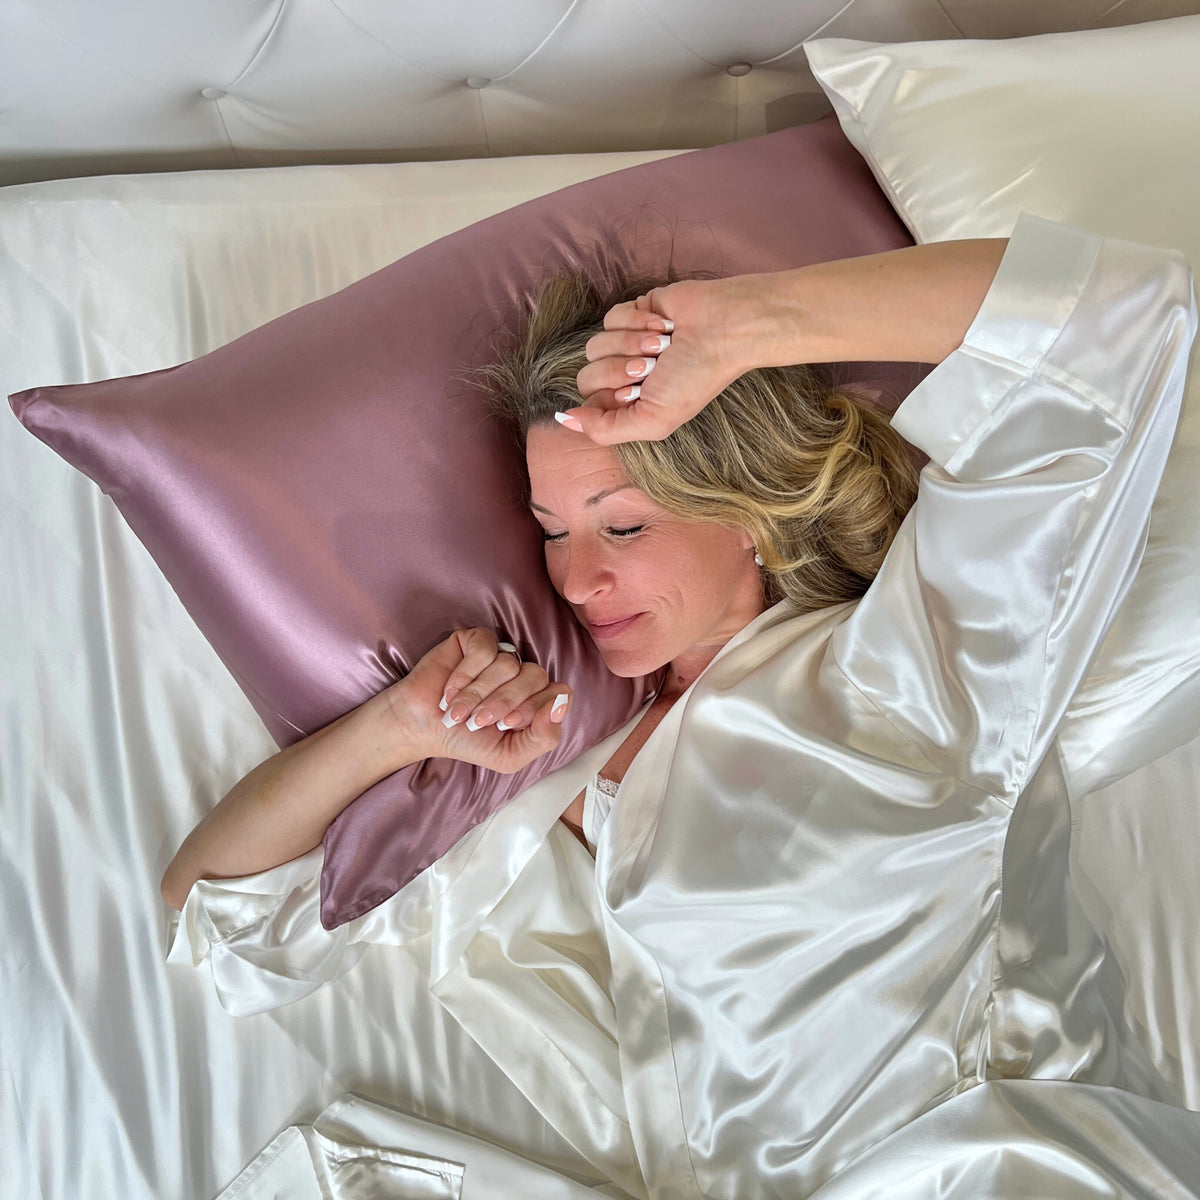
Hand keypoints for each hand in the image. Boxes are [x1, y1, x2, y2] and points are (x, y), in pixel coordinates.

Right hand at [385, 628, 572, 774]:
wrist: (423, 728)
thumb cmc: (466, 742)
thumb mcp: (509, 756)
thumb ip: (544, 738)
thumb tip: (561, 705)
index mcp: (537, 701)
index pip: (560, 693)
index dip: (534, 708)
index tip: (504, 724)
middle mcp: (523, 676)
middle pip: (536, 676)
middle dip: (504, 703)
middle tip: (477, 720)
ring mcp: (502, 656)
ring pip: (509, 665)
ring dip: (478, 694)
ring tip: (457, 711)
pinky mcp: (478, 641)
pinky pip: (486, 650)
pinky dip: (466, 674)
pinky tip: (450, 691)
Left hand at [562, 274, 760, 444]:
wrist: (723, 329)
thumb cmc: (695, 379)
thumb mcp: (652, 421)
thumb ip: (604, 429)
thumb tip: (564, 419)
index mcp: (629, 406)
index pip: (589, 406)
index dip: (608, 399)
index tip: (638, 392)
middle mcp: (625, 378)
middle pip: (586, 376)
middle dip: (619, 371)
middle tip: (652, 367)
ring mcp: (626, 344)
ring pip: (594, 345)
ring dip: (631, 345)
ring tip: (662, 345)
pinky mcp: (632, 312)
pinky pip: (610, 317)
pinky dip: (637, 321)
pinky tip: (664, 325)